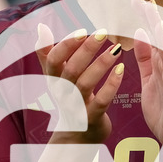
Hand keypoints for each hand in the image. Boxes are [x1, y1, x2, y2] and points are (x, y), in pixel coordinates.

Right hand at [35, 23, 124, 143]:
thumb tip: (41, 26)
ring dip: (101, 64)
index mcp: (53, 79)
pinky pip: (102, 101)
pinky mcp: (92, 117)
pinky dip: (111, 85)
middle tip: (103, 33)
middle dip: (86, 50)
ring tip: (116, 49)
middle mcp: (62, 93)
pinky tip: (121, 69)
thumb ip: (47, 52)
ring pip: (86, 84)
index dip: (66, 45)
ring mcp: (76, 106)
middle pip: (71, 69)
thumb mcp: (55, 77)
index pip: (53, 60)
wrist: (77, 135)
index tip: (82, 30)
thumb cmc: (69, 97)